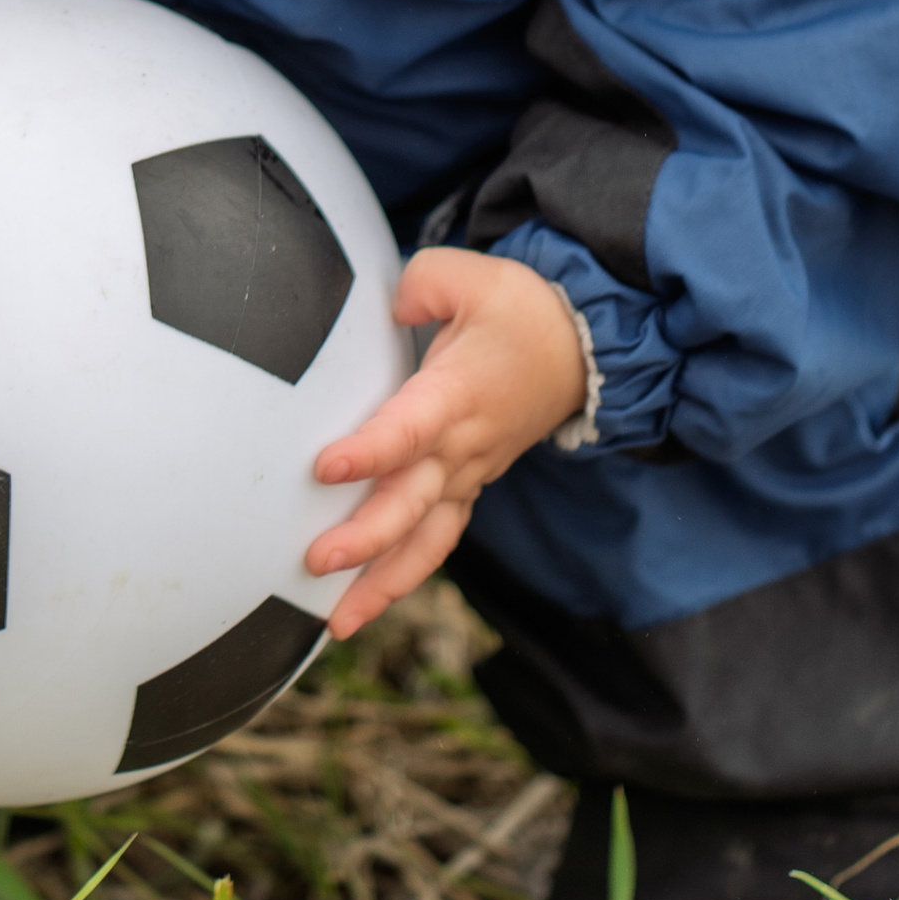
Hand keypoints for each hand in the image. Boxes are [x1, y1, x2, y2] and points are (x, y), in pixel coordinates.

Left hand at [306, 247, 587, 641]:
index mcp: (457, 395)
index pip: (409, 430)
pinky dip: (404, 575)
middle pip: (413, 504)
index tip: (323, 468)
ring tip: (338, 623)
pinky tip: (364, 604)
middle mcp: (463, 446)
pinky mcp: (469, 486)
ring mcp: (469, 473)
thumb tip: (394, 309)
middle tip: (316, 563)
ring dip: (383, 583)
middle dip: (365, 539)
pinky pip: (437, 539)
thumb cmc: (522, 311)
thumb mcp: (470, 276)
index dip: (368, 451)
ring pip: (428, 540)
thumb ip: (421, 286)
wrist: (583, 347)